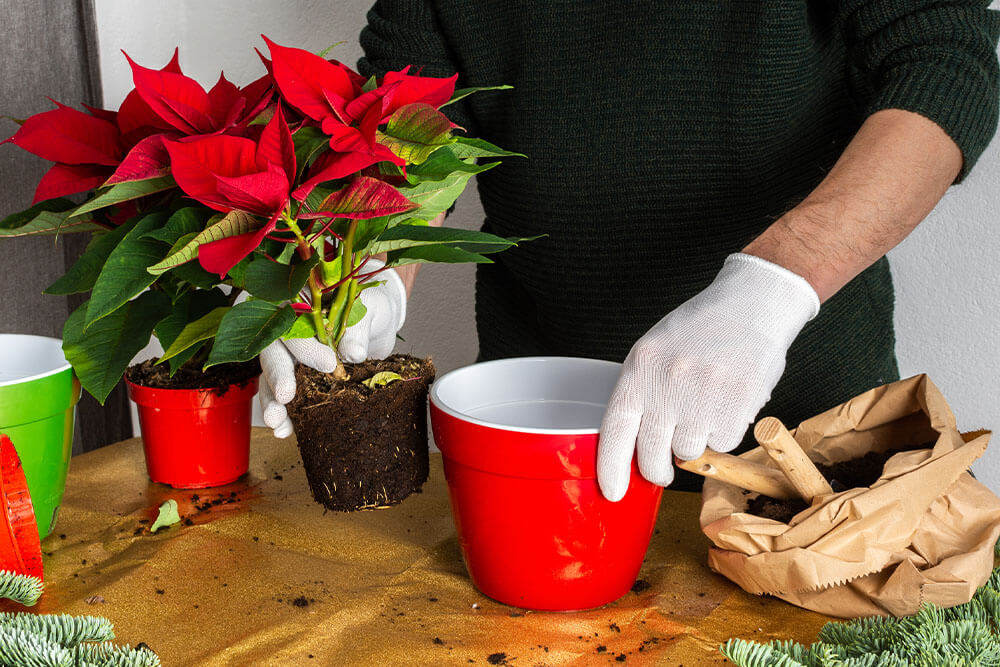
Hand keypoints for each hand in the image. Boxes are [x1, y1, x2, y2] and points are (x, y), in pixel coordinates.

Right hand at [258, 260, 406, 437]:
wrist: (375, 324)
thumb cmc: (369, 308)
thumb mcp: (369, 310)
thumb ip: (358, 328)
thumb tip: (353, 352)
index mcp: (298, 303)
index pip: (292, 322)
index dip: (306, 345)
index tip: (328, 364)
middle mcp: (285, 329)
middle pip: (272, 352)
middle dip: (278, 376)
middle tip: (286, 397)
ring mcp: (287, 356)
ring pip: (270, 377)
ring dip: (272, 401)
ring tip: (276, 421)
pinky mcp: (296, 379)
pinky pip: (283, 396)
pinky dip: (285, 415)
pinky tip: (285, 430)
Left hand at [596, 253, 819, 500]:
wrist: (751, 306)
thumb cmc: (699, 329)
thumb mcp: (654, 352)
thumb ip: (641, 393)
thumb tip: (631, 445)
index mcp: (640, 370)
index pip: (615, 429)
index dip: (611, 467)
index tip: (613, 492)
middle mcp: (668, 386)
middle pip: (651, 453)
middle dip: (655, 470)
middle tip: (660, 470)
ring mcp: (703, 398)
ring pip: (688, 452)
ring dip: (693, 442)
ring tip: (702, 411)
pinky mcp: (736, 408)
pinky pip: (721, 443)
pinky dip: (722, 432)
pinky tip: (725, 404)